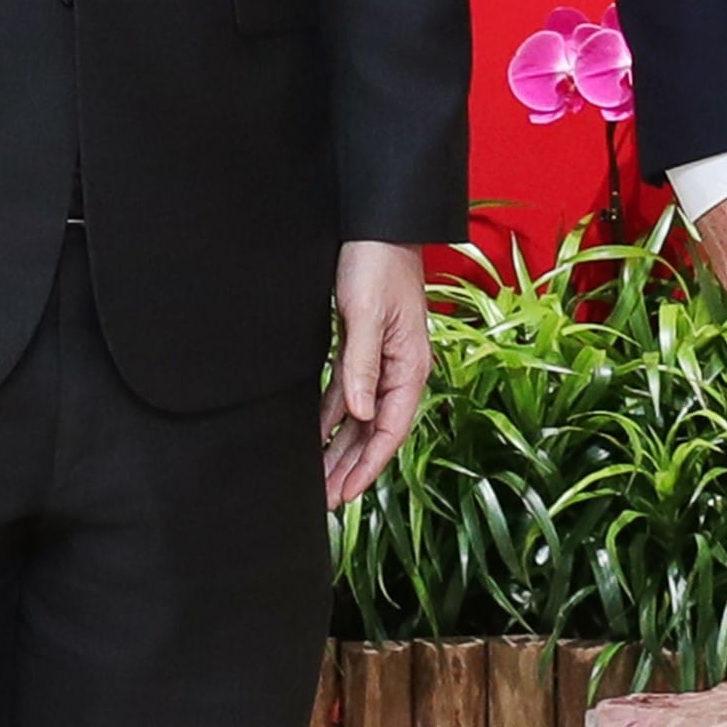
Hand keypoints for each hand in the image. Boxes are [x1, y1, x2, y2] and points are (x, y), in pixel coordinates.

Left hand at [322, 240, 433, 506]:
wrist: (376, 226)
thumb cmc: (378, 265)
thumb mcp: (368, 316)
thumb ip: (363, 366)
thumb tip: (358, 413)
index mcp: (410, 367)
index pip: (390, 429)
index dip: (369, 465)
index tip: (346, 493)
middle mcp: (399, 371)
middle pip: (373, 432)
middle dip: (351, 468)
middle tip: (325, 500)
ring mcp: (382, 362)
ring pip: (358, 418)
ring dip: (339, 448)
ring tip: (319, 478)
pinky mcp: (361, 348)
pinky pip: (347, 393)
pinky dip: (332, 418)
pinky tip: (316, 435)